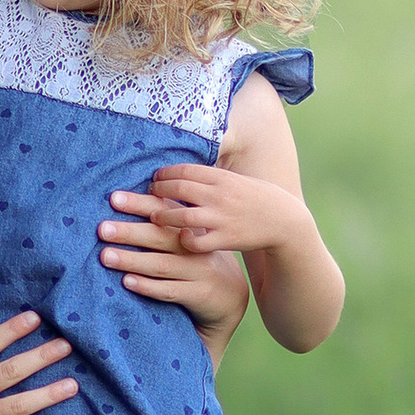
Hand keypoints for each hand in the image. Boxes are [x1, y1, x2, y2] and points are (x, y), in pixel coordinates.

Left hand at [96, 202, 253, 332]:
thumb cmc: (195, 262)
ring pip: (161, 264)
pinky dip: (148, 286)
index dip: (140, 204)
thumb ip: (165, 223)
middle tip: (102, 229)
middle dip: (129, 232)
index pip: (164, 211)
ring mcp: (199, 271)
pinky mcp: (199, 294)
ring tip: (105, 256)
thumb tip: (123, 201)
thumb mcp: (187, 239)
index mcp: (190, 228)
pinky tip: (127, 281)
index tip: (114, 198)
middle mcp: (195, 247)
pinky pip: (171, 290)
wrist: (229, 298)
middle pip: (160, 236)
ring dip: (132, 260)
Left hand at [109, 161, 315, 261]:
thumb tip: (177, 169)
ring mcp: (221, 219)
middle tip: (130, 200)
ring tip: (146, 223)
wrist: (284, 220)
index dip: (162, 175)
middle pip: (176, 191)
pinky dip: (182, 243)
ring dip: (159, 220)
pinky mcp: (225, 241)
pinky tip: (172, 245)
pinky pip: (195, 244)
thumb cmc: (253, 198)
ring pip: (181, 218)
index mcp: (219, 177)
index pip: (182, 171)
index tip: (150, 181)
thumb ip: (206, 176)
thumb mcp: (232, 179)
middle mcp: (218, 195)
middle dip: (150, 195)